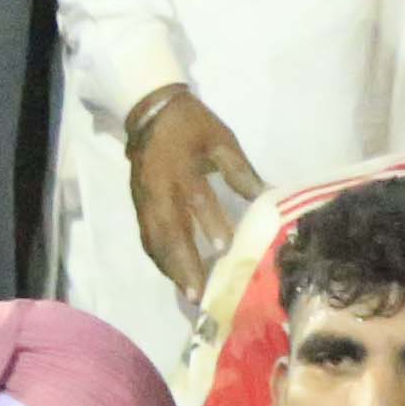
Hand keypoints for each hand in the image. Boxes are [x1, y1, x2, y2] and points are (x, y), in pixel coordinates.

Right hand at [127, 90, 263, 292]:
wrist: (150, 111)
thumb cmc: (191, 124)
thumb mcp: (220, 139)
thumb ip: (239, 170)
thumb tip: (266, 195)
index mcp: (181, 169)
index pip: (195, 200)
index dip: (208, 224)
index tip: (222, 251)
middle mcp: (159, 189)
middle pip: (168, 232)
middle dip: (182, 264)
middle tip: (198, 294)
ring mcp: (144, 199)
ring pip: (155, 239)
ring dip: (170, 268)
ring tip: (188, 293)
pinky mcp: (138, 204)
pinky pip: (147, 236)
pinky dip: (159, 257)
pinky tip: (173, 274)